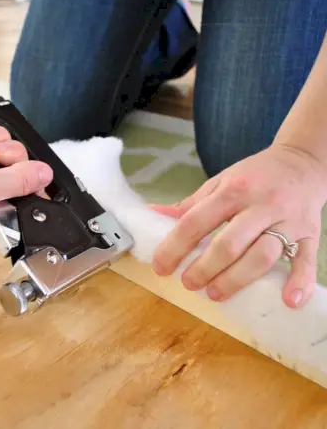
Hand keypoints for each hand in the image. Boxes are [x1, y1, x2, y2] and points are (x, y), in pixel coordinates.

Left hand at [150, 144, 326, 308]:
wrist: (302, 162)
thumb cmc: (255, 175)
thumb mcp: (220, 181)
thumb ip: (190, 203)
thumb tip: (154, 213)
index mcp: (233, 190)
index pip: (196, 221)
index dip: (174, 246)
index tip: (161, 266)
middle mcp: (260, 204)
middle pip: (229, 244)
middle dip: (204, 269)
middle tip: (188, 283)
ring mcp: (288, 220)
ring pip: (263, 255)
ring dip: (237, 279)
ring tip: (215, 293)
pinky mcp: (310, 233)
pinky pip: (307, 260)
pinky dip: (299, 282)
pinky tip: (287, 301)